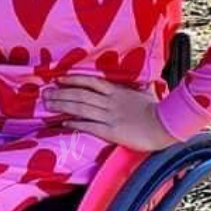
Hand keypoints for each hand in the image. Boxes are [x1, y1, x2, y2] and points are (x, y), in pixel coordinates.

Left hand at [42, 75, 179, 152]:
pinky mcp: (111, 130)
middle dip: (61, 94)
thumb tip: (146, 83)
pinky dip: (75, 123)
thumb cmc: (159, 109)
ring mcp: (109, 116)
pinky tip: (64, 123)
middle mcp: (110, 101)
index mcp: (117, 91)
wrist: (165, 124)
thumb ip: (142, 87)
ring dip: (63, 106)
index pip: (90, 82)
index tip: (59, 79)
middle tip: (45, 93)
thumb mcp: (148, 93)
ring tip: (48, 105)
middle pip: (80, 95)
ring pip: (81, 108)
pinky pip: (89, 125)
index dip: (73, 80)